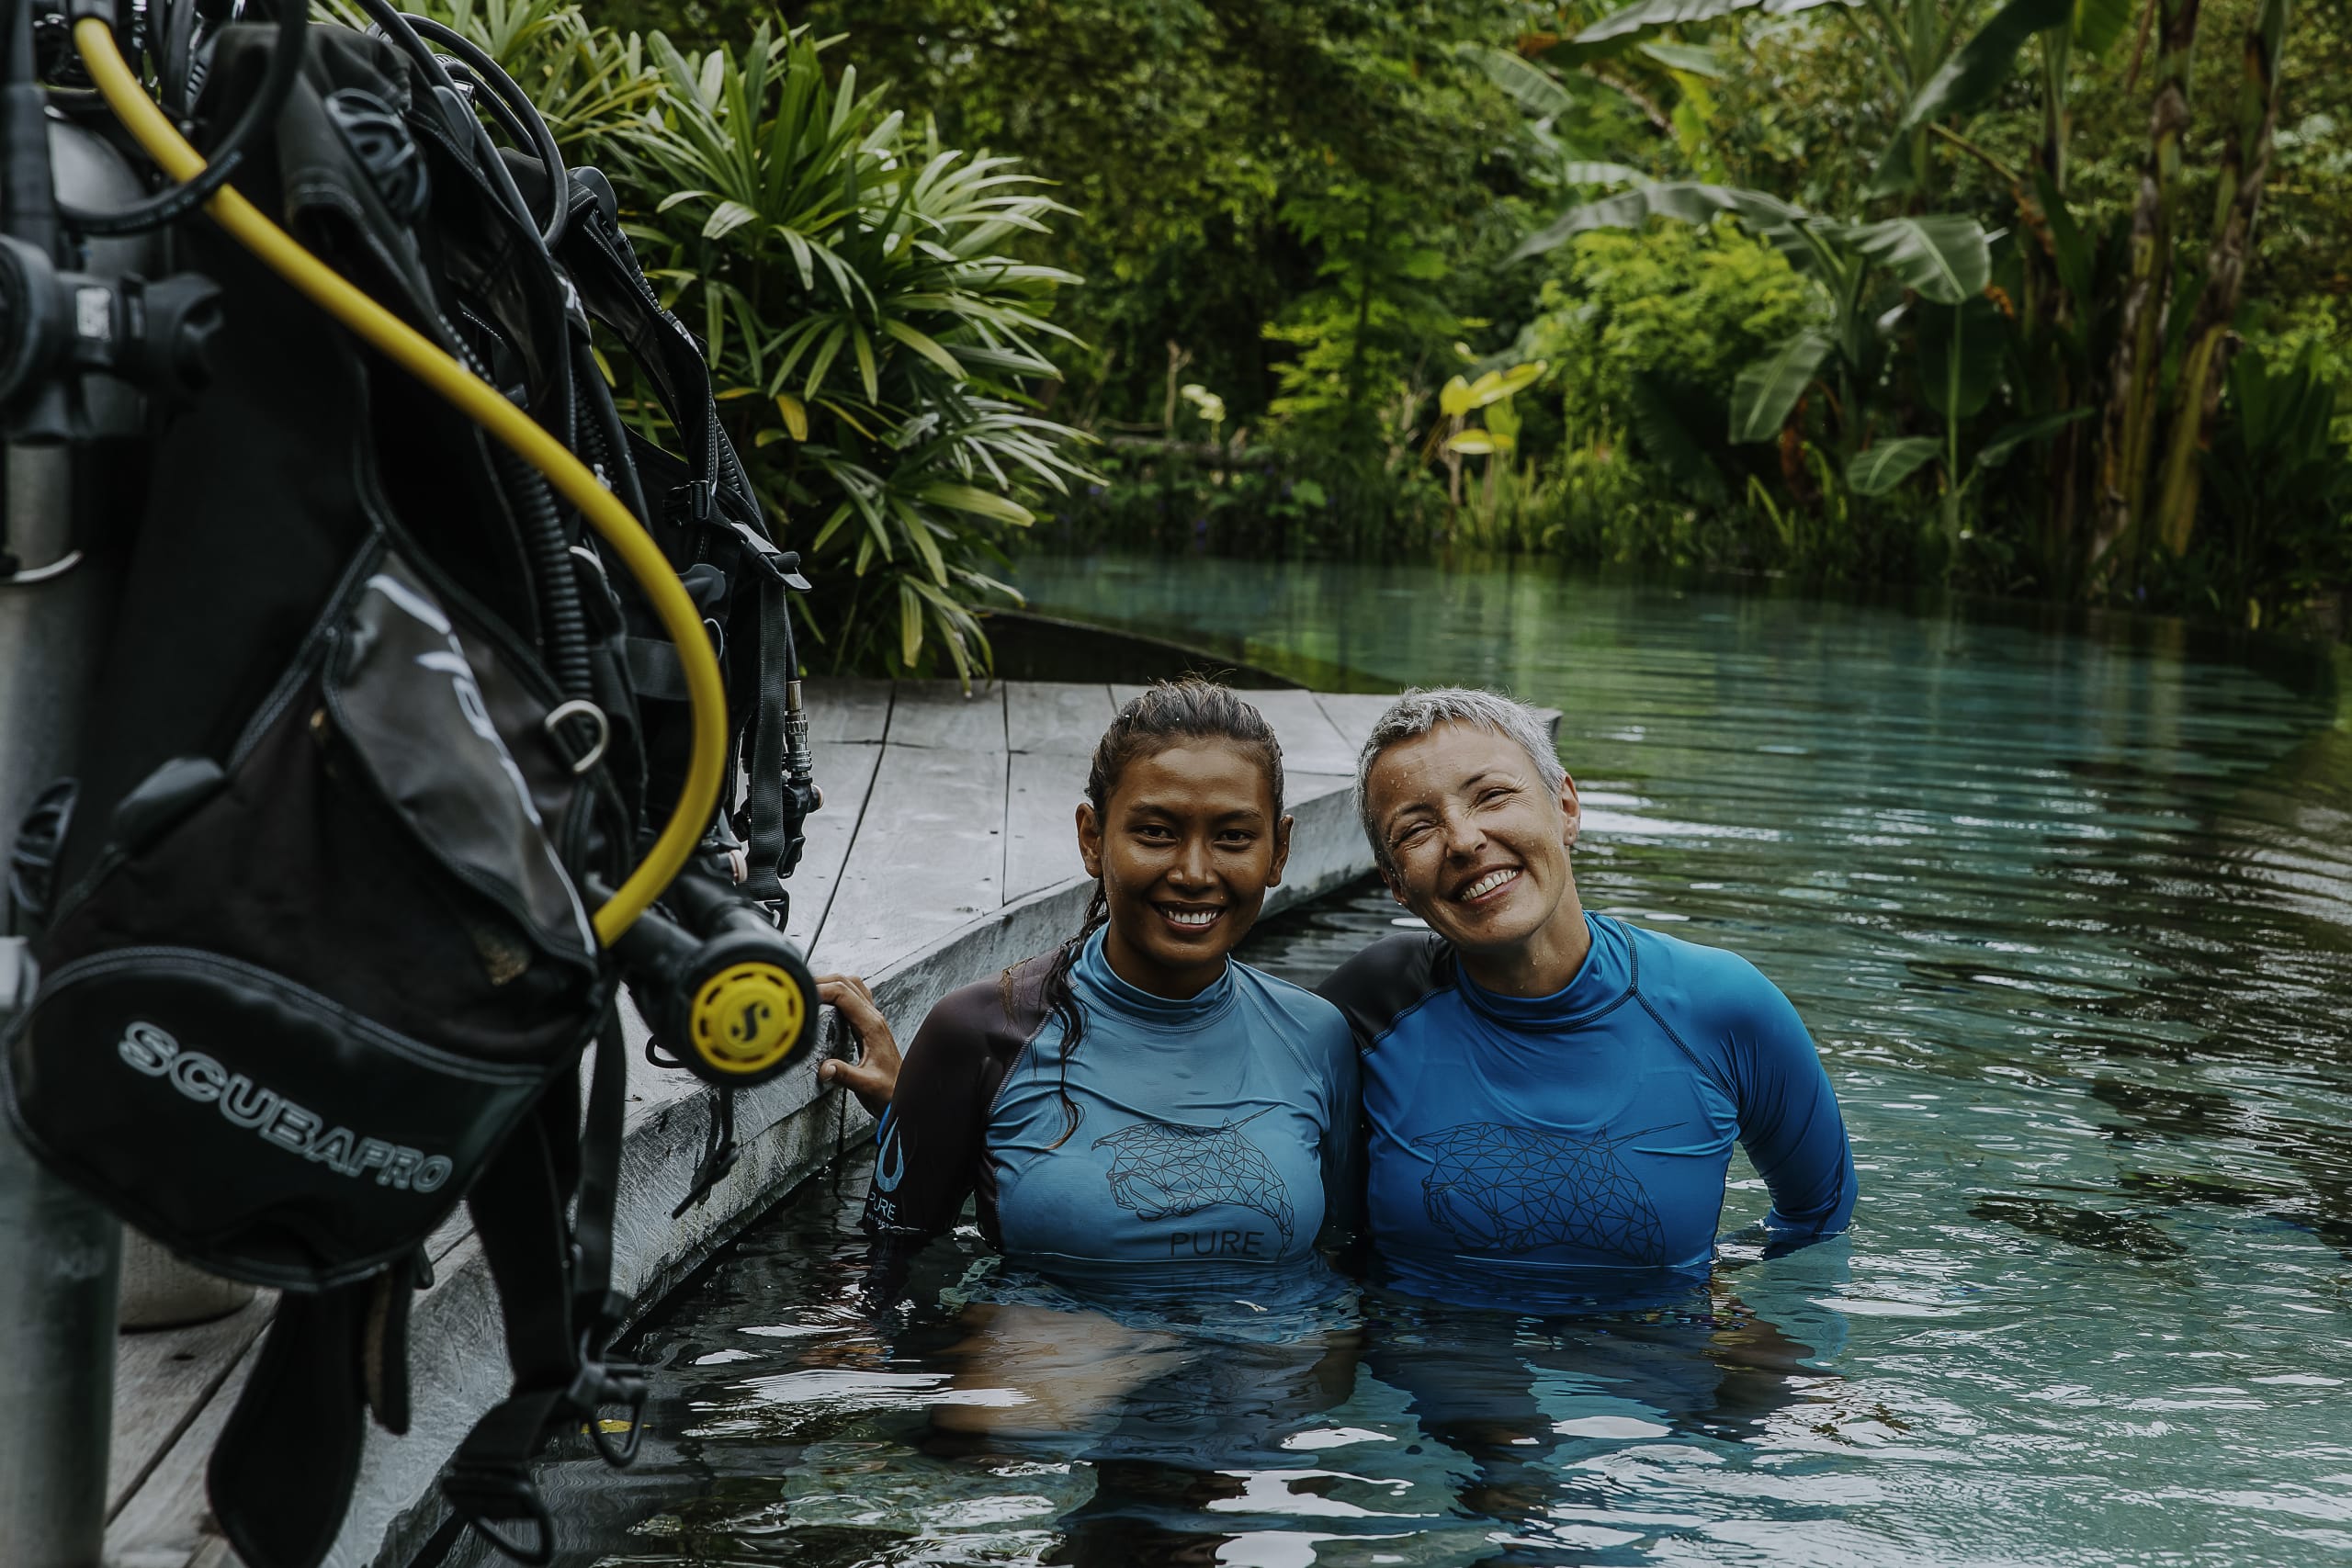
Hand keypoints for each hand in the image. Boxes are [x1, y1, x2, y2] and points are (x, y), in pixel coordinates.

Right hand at [815, 974, 900, 1116]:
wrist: (901, 1093)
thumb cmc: (888, 1089)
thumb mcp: (866, 1085)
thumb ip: (845, 1075)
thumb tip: (825, 1068)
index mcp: (872, 1026)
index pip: (844, 994)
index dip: (821, 989)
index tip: (803, 993)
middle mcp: (874, 1018)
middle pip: (848, 983)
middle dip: (822, 980)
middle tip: (801, 988)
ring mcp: (872, 1019)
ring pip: (852, 986)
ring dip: (831, 983)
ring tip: (810, 990)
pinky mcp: (868, 1025)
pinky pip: (853, 997)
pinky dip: (838, 992)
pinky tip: (826, 1001)